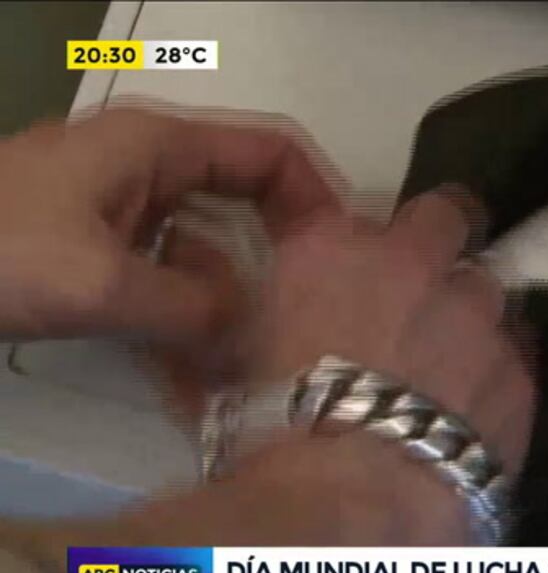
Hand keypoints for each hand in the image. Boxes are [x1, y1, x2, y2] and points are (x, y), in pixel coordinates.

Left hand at [0, 107, 340, 343]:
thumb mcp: (103, 285)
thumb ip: (193, 305)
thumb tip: (252, 324)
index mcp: (157, 145)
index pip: (270, 150)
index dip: (320, 194)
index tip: (349, 255)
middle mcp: (145, 161)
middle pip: (243, 191)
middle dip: (283, 246)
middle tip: (314, 306)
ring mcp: (114, 198)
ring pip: (204, 233)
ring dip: (232, 282)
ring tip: (256, 339)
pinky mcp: (90, 234)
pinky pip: (165, 259)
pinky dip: (188, 297)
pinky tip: (194, 346)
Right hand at [134, 186, 534, 546]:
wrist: (347, 501)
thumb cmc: (267, 435)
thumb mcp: (223, 369)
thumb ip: (237, 323)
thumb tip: (230, 317)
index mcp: (334, 248)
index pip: (364, 214)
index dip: (370, 245)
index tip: (365, 276)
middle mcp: (416, 265)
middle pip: (449, 219)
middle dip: (441, 245)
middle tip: (425, 293)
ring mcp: (478, 315)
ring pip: (492, 290)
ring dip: (474, 316)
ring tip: (454, 365)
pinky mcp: (520, 373)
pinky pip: (521, 356)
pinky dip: (501, 372)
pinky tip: (478, 409)